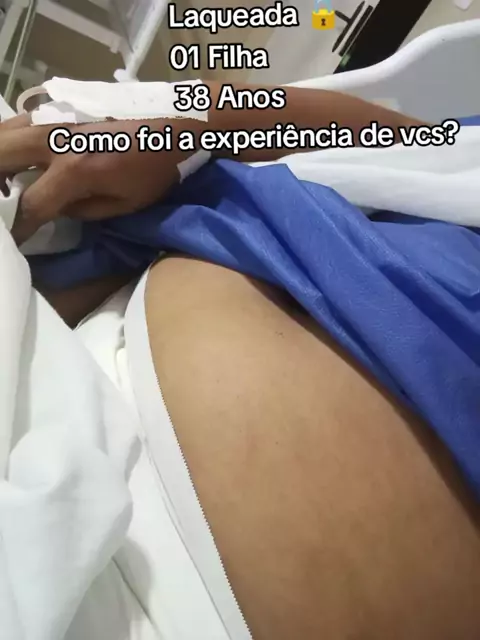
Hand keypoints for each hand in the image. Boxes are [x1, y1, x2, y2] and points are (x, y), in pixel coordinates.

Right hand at [0, 114, 193, 243]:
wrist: (176, 118)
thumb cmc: (157, 166)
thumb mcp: (127, 203)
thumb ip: (85, 211)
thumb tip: (57, 209)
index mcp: (75, 170)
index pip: (31, 205)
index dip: (18, 227)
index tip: (14, 239)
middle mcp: (54, 140)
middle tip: (3, 203)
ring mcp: (53, 115)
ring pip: (3, 133)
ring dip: (0, 158)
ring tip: (6, 180)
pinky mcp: (59, 101)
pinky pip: (21, 119)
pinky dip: (12, 138)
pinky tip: (20, 154)